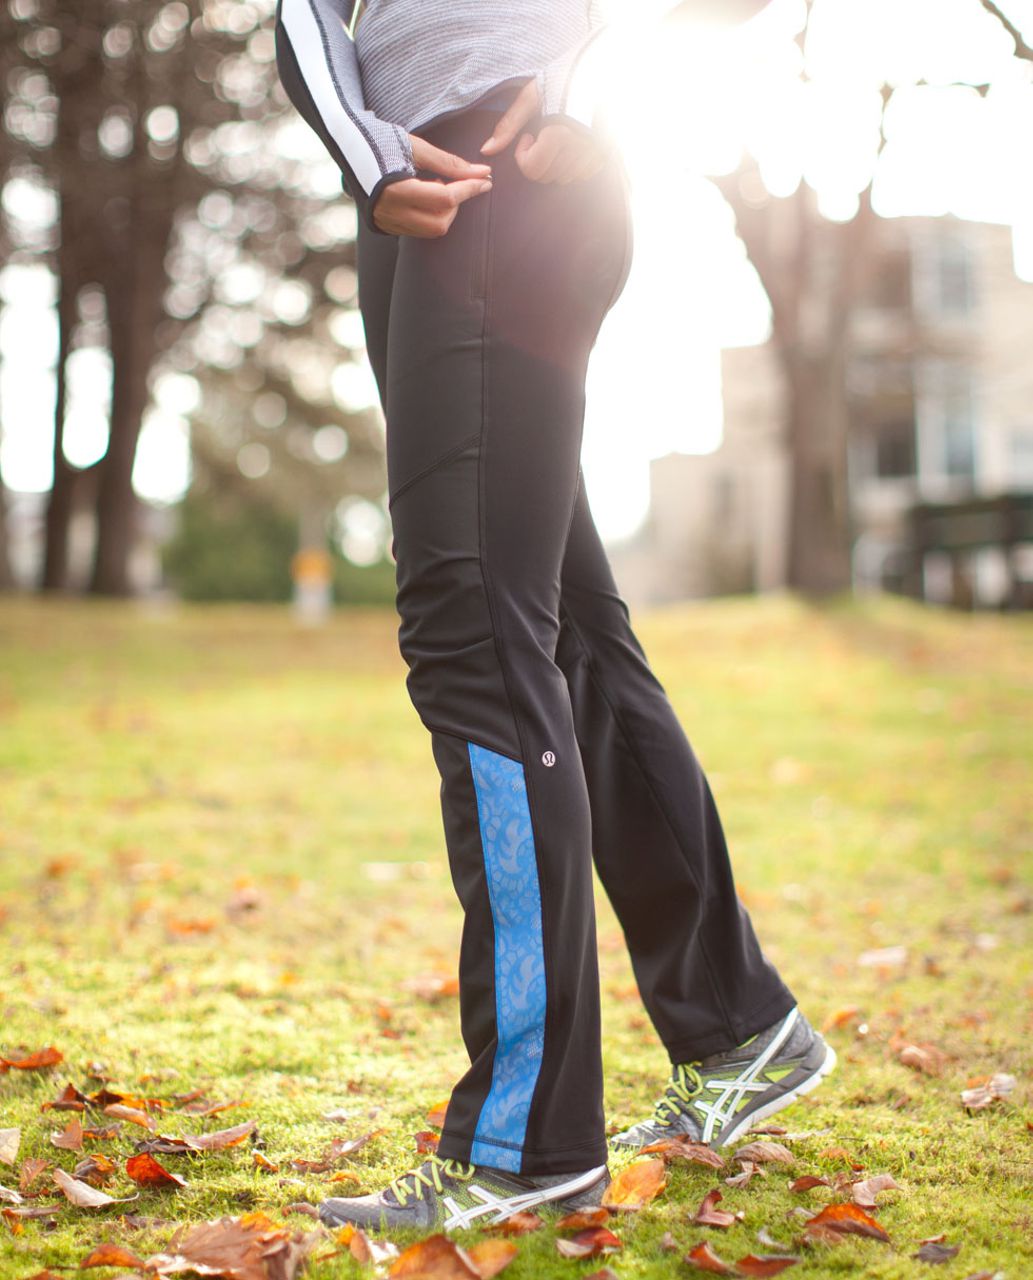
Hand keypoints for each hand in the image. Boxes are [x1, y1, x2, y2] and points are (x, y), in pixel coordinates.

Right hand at [372, 136, 491, 236]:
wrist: (345, 147)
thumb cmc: (381, 140)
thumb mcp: (415, 146)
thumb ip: (449, 163)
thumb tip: (483, 172)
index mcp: (396, 189)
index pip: (445, 198)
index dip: (469, 189)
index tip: (486, 181)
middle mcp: (390, 212)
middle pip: (441, 223)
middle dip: (455, 205)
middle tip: (451, 182)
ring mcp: (387, 222)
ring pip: (431, 230)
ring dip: (443, 211)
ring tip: (435, 186)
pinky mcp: (386, 226)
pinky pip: (418, 230)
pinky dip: (430, 215)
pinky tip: (425, 195)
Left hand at [480, 78, 607, 184]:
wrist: (601, 68)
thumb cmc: (563, 78)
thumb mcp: (531, 96)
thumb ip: (509, 125)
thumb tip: (487, 150)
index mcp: (559, 134)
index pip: (533, 169)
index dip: (523, 156)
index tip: (528, 136)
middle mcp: (579, 147)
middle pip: (547, 176)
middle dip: (538, 160)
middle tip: (542, 136)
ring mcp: (595, 152)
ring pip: (564, 178)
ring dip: (555, 163)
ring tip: (558, 137)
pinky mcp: (605, 154)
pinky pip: (583, 174)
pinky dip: (574, 165)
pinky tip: (573, 143)